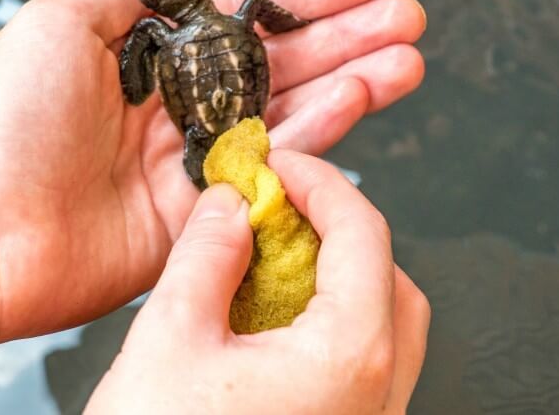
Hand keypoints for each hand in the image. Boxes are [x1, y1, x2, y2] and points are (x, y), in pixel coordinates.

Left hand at [0, 0, 426, 345]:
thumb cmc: (2, 121)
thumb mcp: (58, 25)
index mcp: (151, 59)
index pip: (245, 16)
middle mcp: (182, 106)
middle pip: (283, 64)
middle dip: (349, 37)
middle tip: (408, 16)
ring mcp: (197, 162)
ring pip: (293, 114)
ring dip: (354, 82)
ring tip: (406, 58)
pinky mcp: (206, 216)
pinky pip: (274, 171)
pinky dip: (319, 137)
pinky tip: (357, 101)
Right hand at [87, 151, 429, 413]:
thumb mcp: (169, 340)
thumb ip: (206, 256)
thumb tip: (230, 205)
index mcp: (349, 358)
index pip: (363, 232)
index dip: (320, 181)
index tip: (278, 166)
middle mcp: (376, 396)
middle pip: (390, 278)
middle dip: (338, 229)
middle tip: (280, 209)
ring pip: (382, 326)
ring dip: (335, 278)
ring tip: (268, 262)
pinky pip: (359, 367)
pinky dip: (325, 324)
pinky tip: (267, 322)